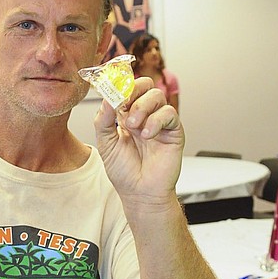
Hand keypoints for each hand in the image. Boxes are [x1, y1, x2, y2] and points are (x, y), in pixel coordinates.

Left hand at [94, 77, 183, 204]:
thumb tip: (107, 98)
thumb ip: (103, 120)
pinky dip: (156, 120)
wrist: (140, 193)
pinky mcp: (173, 131)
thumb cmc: (124, 171)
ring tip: (133, 126)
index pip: (126, 89)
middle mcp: (144, 115)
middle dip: (133, 90)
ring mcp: (159, 122)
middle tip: (123, 103)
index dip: (119, 86)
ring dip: (142, 107)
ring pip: (157, 95)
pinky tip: (147, 134)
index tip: (111, 90)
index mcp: (126, 115)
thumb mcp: (105, 143)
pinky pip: (169, 113)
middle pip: (145, 85)